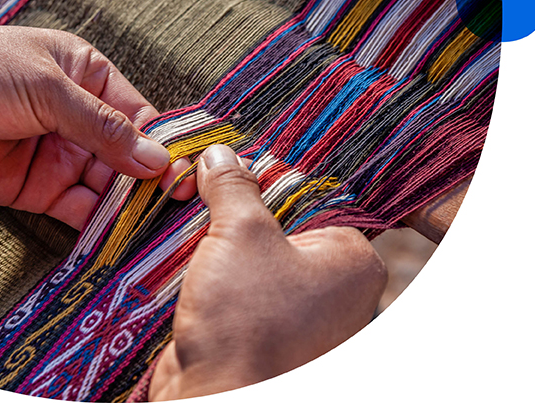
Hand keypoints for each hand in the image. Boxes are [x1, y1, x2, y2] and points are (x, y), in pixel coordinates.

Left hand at [0, 26, 195, 228]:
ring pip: (110, 184)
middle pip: (131, 153)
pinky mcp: (39, 189)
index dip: (164, 143)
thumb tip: (156, 158)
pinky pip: (80, 209)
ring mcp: (61, 154)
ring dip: (130, 204)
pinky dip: (100, 224)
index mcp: (87, 74)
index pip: (140, 114)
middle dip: (152, 179)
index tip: (186, 171)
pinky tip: (119, 235)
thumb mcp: (46, 88)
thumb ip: (103, 128)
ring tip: (154, 224)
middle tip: (176, 204)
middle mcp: (80, 116)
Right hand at [149, 145, 386, 399]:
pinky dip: (210, 270)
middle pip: (281, 225)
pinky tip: (182, 252)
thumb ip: (235, 188)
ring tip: (186, 211)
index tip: (234, 159)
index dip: (269, 176)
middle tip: (201, 183)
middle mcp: (334, 289)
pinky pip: (236, 286)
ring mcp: (297, 314)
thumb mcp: (242, 234)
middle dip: (237, 208)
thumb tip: (221, 155)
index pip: (315, 197)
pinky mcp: (260, 332)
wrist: (216, 398)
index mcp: (352, 261)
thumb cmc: (248, 321)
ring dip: (218, 238)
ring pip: (253, 255)